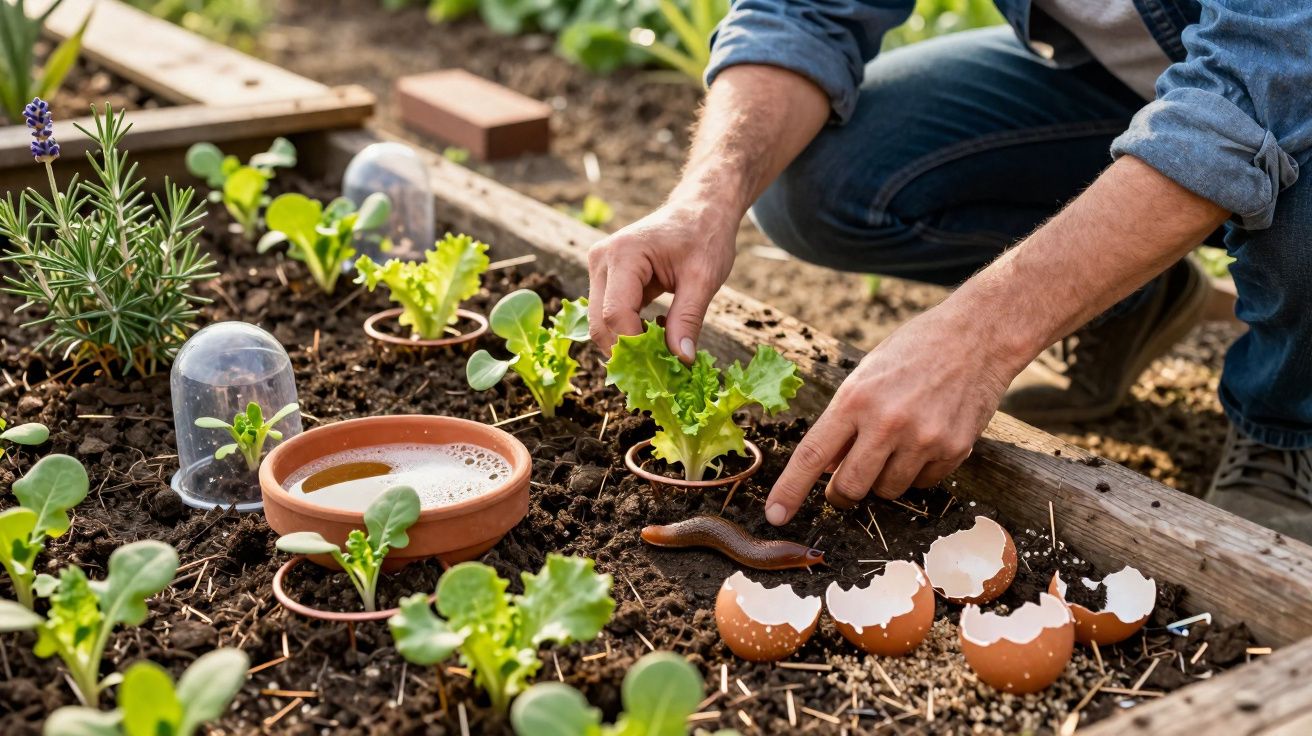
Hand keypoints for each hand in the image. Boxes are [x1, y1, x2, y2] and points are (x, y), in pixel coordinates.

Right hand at [587, 200, 737, 359]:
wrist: (700, 209)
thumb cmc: (705, 235)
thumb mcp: (704, 278)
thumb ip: (688, 319)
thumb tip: (681, 360)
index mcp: (624, 254)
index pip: (616, 314)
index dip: (636, 347)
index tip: (664, 367)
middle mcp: (602, 259)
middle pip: (600, 323)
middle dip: (628, 352)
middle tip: (661, 371)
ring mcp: (600, 268)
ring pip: (601, 324)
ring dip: (628, 344)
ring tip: (662, 352)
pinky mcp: (605, 278)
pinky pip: (609, 315)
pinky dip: (629, 332)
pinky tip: (657, 335)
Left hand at [763, 306, 1017, 524]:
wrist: (977, 335)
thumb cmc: (913, 351)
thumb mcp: (865, 376)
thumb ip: (844, 422)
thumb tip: (824, 469)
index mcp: (856, 399)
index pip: (812, 456)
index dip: (790, 491)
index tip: (775, 515)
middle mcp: (887, 423)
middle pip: (850, 487)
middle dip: (842, 493)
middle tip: (844, 484)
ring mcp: (923, 439)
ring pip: (887, 491)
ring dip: (883, 480)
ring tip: (895, 445)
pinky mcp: (954, 450)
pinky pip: (922, 484)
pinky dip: (917, 472)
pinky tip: (925, 440)